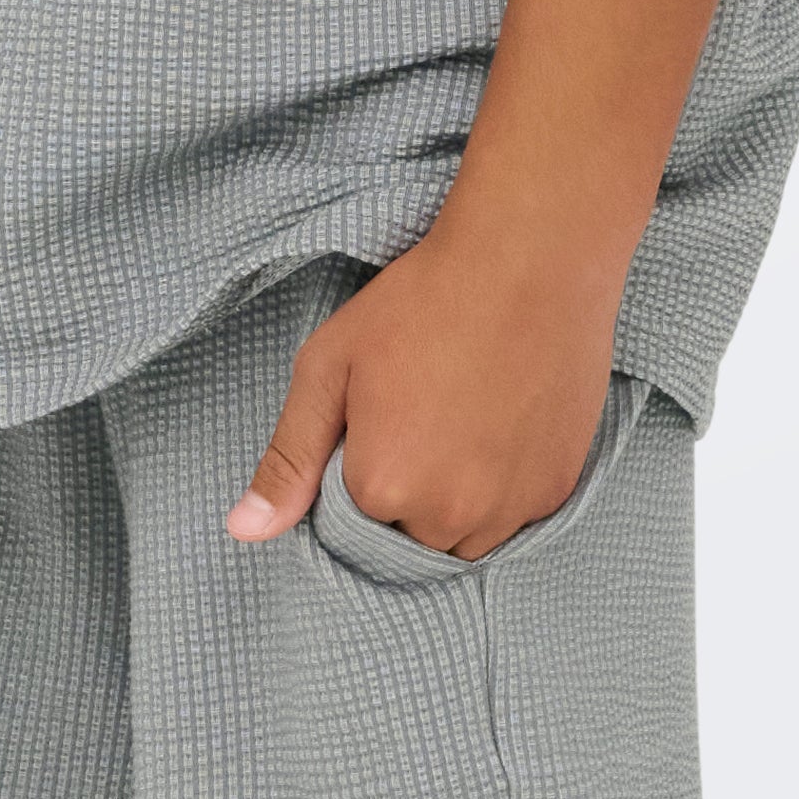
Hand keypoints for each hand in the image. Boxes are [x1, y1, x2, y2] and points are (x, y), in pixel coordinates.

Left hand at [227, 212, 622, 559]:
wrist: (526, 260)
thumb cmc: (420, 300)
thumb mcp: (330, 365)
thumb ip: (288, 457)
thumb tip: (243, 531)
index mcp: (381, 488)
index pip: (353, 519)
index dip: (362, 464)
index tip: (381, 414)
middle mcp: (447, 518)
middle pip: (411, 537)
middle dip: (408, 490)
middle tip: (424, 409)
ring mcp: (509, 509)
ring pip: (464, 538)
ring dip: (457, 500)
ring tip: (463, 418)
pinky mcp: (555, 492)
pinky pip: (515, 515)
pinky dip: (505, 486)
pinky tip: (501, 422)